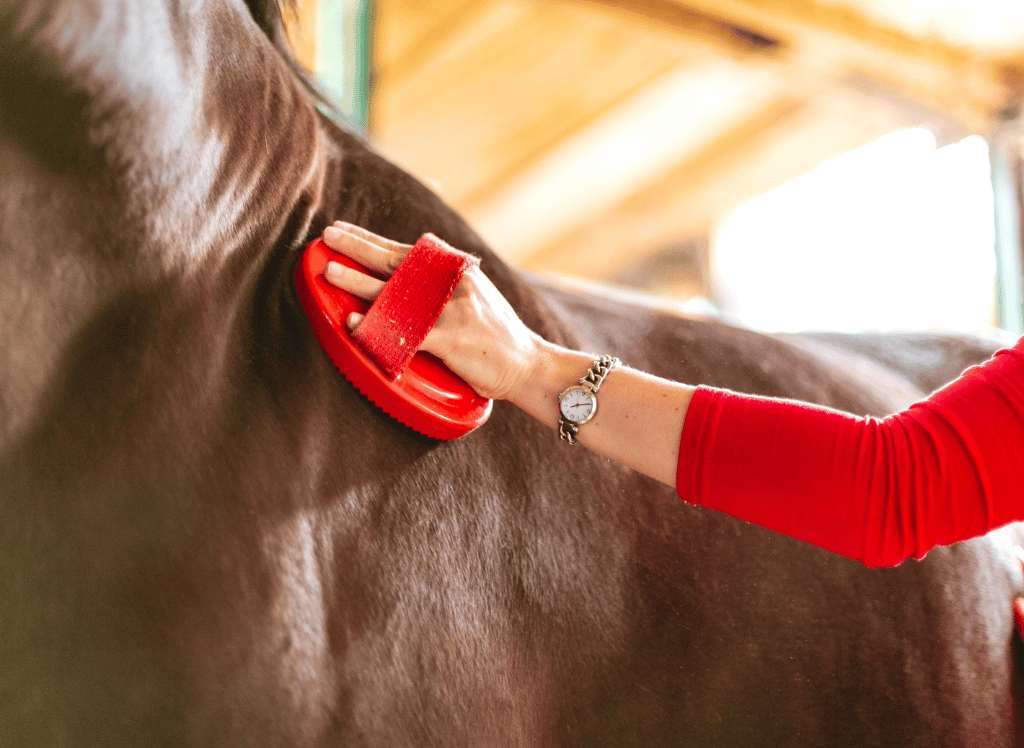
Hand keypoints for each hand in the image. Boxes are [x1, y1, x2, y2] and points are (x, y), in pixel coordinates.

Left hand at [320, 222, 543, 400]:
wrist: (530, 366)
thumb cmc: (498, 337)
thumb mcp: (474, 298)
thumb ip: (444, 286)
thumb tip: (407, 276)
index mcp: (458, 271)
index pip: (406, 250)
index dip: (371, 240)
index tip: (343, 230)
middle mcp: (453, 285)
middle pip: (396, 262)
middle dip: (357, 248)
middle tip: (326, 236)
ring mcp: (452, 312)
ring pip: (395, 293)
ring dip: (358, 282)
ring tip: (330, 273)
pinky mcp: (450, 340)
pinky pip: (405, 333)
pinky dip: (377, 328)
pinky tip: (354, 324)